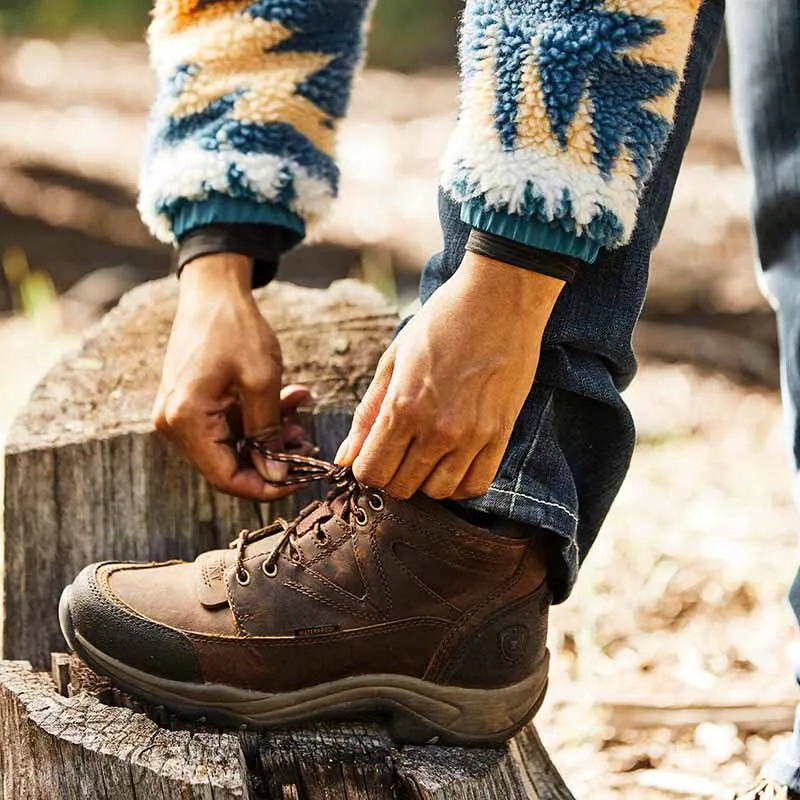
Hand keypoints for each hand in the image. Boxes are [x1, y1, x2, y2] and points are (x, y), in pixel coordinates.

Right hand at [153, 254, 313, 500]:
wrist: (213, 290)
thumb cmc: (236, 329)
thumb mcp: (262, 382)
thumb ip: (268, 433)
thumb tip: (276, 476)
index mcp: (186, 420)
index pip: (225, 478)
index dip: (266, 486)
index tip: (302, 478)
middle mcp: (174, 423)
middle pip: (229, 464)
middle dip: (273, 459)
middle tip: (309, 447)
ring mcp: (180, 413)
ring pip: (234, 445)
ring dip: (271, 436)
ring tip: (302, 418)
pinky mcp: (192, 403)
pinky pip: (230, 425)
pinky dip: (260, 418)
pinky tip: (291, 399)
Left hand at [336, 252, 563, 499]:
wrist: (501, 299)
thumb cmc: (442, 321)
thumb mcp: (394, 359)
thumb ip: (367, 414)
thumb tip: (345, 458)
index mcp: (403, 407)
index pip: (372, 472)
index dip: (366, 468)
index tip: (374, 453)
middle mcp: (438, 430)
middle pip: (402, 487)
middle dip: (392, 475)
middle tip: (399, 450)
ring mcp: (473, 437)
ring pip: (438, 492)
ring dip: (426, 480)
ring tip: (427, 453)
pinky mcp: (500, 436)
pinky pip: (476, 485)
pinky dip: (460, 483)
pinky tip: (453, 461)